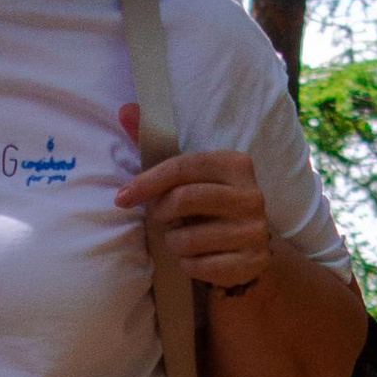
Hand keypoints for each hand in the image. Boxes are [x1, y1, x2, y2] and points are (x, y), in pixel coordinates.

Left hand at [114, 108, 272, 293]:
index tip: (121, 197)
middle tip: (160, 217)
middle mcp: (251, 194)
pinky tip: (195, 257)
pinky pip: (200, 266)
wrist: (246, 247)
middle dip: (160, 212)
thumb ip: (154, 143)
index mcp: (235, 164)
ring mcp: (255, 230)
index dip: (147, 182)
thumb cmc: (206, 205)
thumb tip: (125, 110)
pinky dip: (188, 264)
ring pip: (188, 238)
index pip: (182, 167)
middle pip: (184, 200)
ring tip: (181, 237)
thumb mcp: (186, 174)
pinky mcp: (252, 262)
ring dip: (173, 242)